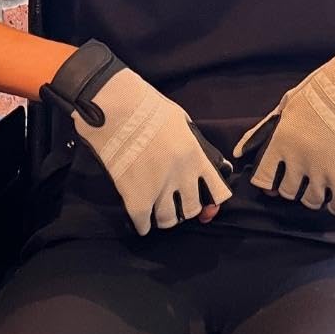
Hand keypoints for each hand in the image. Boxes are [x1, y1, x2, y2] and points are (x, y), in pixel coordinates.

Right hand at [42, 40, 231, 234]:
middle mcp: (183, 176)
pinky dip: (143, 225)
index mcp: (197, 156)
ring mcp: (160, 189)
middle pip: (193, 209)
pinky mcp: (136, 198)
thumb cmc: (147, 107)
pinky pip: (143, 224)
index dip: (212, 200)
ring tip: (157, 213)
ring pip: (169, 220)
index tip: (206, 202)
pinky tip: (141, 222)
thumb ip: (193, 145)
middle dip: (186, 208)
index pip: (218, 192)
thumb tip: (203, 161)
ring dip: (164, 218)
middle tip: (176, 204)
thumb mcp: (181, 122)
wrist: (116, 108)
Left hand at [233, 29, 334, 215]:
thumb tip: (239, 152)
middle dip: (292, 185)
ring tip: (322, 180)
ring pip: (310, 201)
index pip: (263, 179)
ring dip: (313, 194)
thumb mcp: (287, 105)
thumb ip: (261, 131)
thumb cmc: (323, 89)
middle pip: (287, 192)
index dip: (269, 181)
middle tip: (303, 175)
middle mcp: (298, 162)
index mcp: (280, 142)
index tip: (276, 178)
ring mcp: (323, 174)